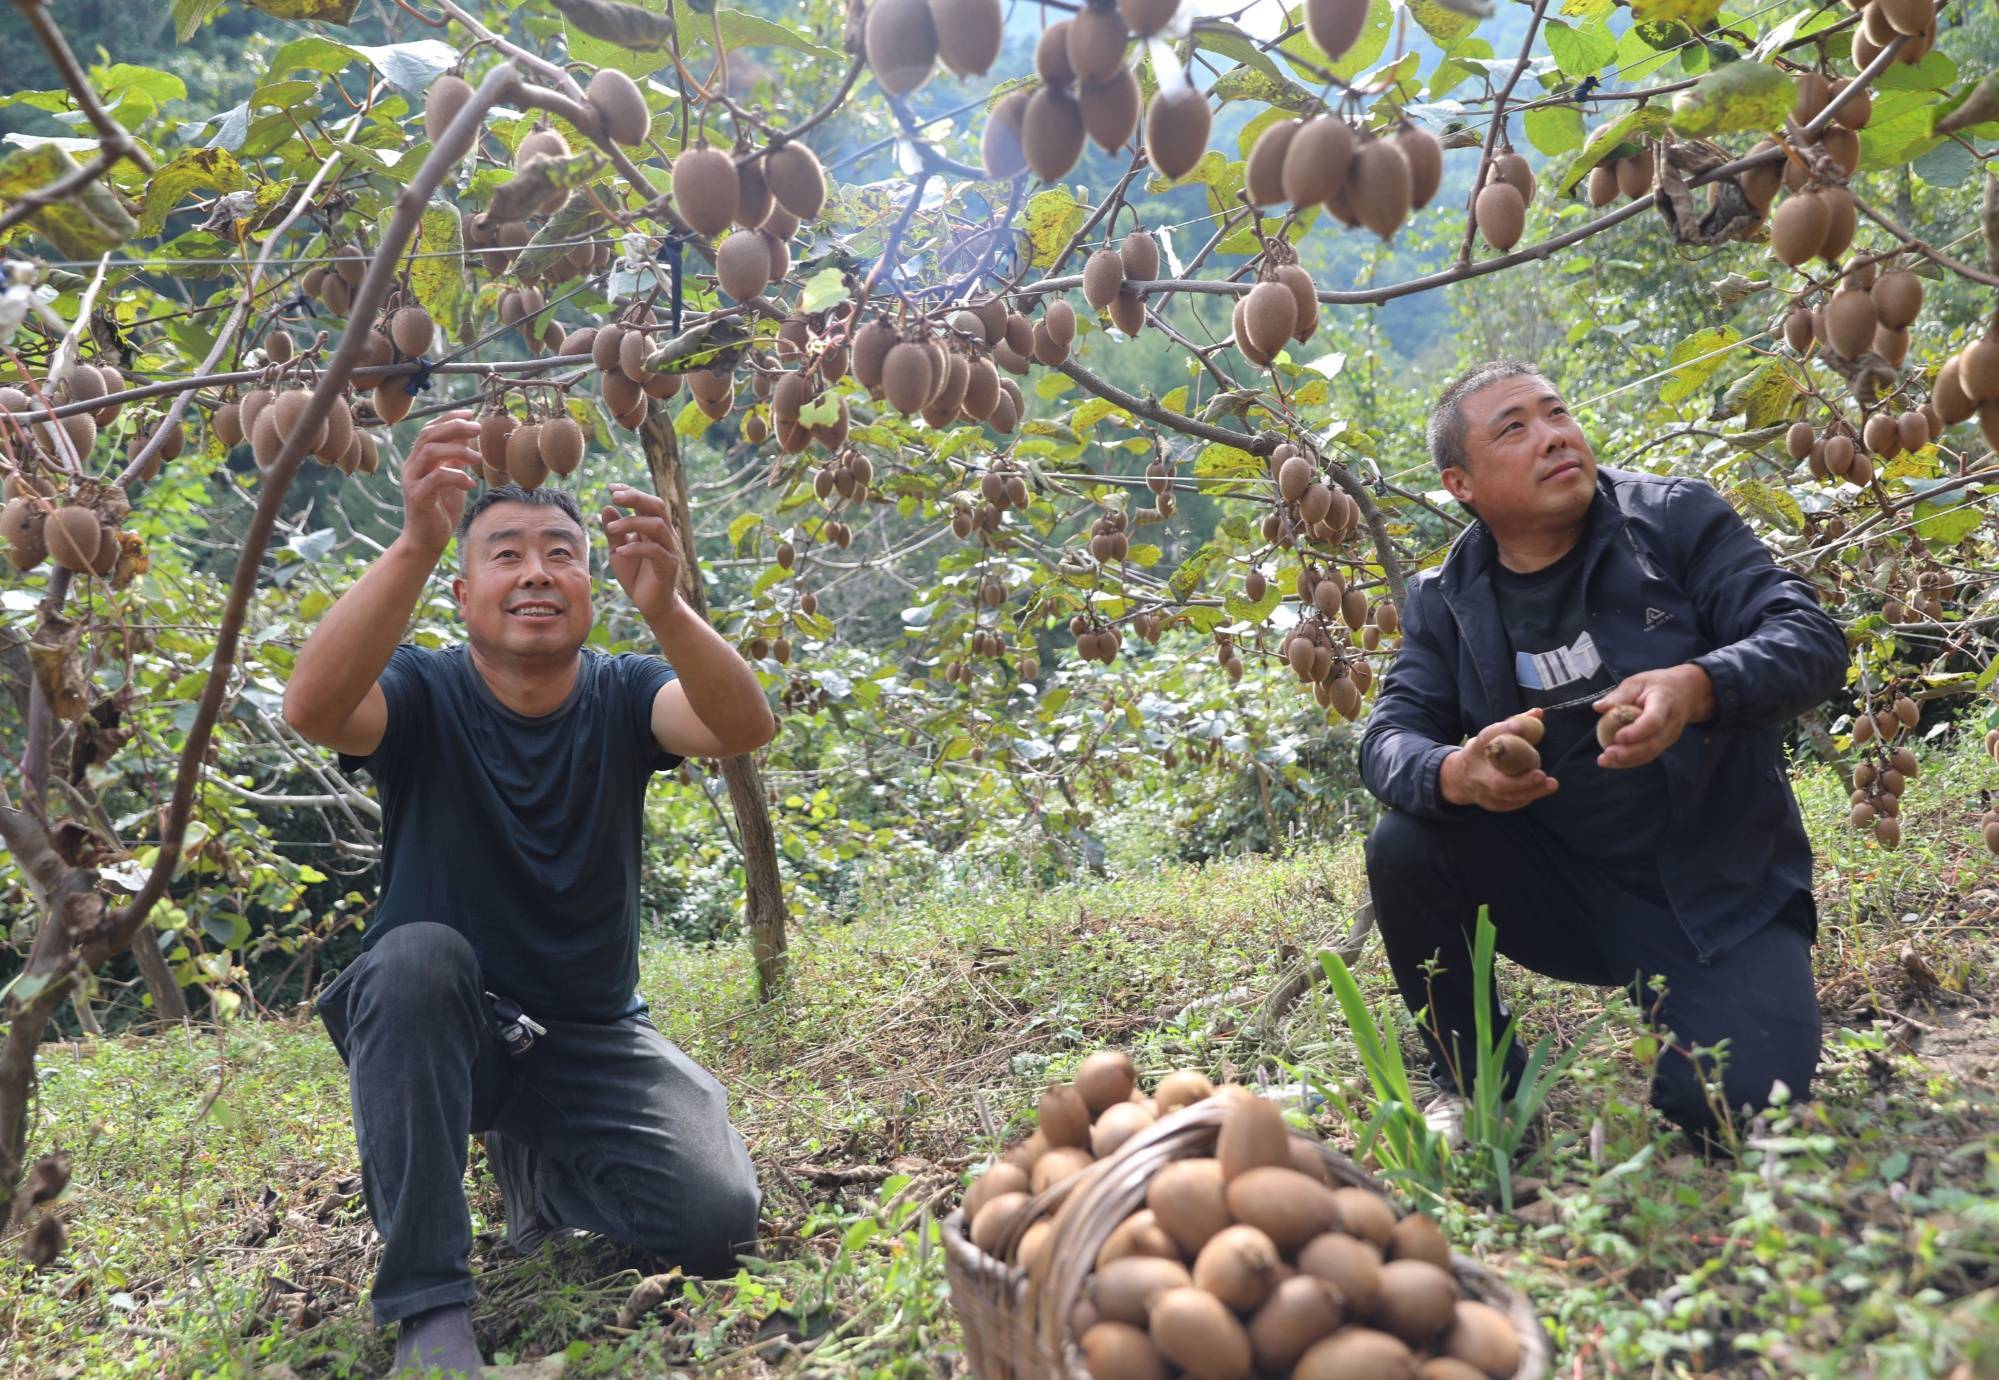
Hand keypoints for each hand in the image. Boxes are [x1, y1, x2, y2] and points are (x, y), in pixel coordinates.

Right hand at [399, 413, 479, 556]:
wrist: (426, 540)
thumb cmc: (441, 509)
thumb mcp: (452, 479)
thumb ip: (456, 459)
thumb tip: (468, 436)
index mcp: (419, 460)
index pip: (430, 430)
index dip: (448, 418)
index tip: (470, 414)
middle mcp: (411, 466)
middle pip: (428, 435)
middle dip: (454, 428)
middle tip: (477, 428)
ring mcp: (412, 481)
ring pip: (430, 452)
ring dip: (457, 451)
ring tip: (477, 459)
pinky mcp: (418, 497)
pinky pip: (436, 478)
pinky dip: (456, 477)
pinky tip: (471, 484)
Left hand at [600, 482, 682, 618]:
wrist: (651, 604)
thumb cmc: (635, 576)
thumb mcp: (618, 551)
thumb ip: (614, 533)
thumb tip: (607, 507)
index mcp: (652, 528)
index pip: (645, 501)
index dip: (630, 491)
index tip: (610, 488)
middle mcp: (664, 534)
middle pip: (657, 505)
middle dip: (636, 497)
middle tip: (614, 497)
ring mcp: (669, 549)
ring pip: (657, 525)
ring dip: (632, 523)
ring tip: (611, 529)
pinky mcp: (669, 565)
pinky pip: (655, 551)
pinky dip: (636, 548)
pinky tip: (620, 552)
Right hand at [1440, 709, 1558, 811]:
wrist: (1459, 778)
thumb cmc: (1484, 753)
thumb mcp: (1492, 736)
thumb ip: (1515, 724)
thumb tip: (1538, 713)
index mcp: (1476, 748)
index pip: (1486, 737)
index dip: (1502, 731)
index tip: (1519, 727)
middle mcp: (1476, 771)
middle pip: (1497, 781)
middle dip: (1521, 781)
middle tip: (1541, 774)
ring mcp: (1481, 790)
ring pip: (1506, 796)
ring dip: (1530, 791)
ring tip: (1551, 784)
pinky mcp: (1488, 803)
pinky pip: (1508, 804)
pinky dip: (1524, 798)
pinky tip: (1538, 791)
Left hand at [1595, 664, 1714, 768]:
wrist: (1686, 693)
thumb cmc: (1657, 685)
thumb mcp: (1637, 682)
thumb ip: (1619, 695)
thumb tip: (1597, 707)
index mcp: (1664, 702)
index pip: (1654, 720)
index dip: (1637, 731)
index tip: (1618, 737)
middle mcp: (1670, 722)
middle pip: (1653, 742)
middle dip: (1629, 752)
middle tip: (1607, 754)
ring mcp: (1670, 735)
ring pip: (1651, 753)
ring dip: (1627, 760)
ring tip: (1605, 760)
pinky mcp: (1665, 743)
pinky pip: (1649, 755)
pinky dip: (1631, 761)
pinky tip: (1613, 761)